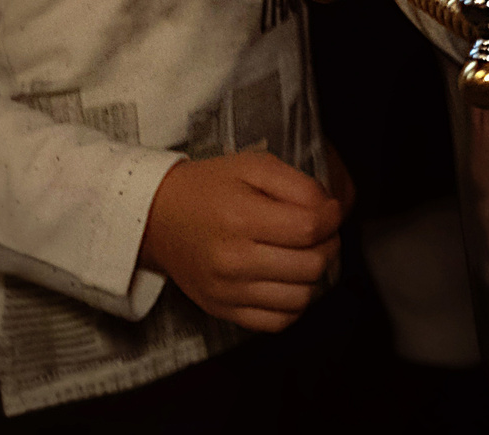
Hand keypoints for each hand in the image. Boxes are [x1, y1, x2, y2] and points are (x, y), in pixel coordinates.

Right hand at [139, 152, 344, 332]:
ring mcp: (226, 291)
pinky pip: (277, 321)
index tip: (328, 210)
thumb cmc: (208, 188)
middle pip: (312, 265)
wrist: (156, 217)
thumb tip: (329, 211)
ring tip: (303, 254)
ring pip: (301, 297)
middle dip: (328, 244)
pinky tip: (287, 280)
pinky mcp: (222, 309)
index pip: (311, 228)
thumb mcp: (254, 167)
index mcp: (241, 218)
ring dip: (313, 275)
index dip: (332, 217)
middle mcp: (233, 261)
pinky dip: (293, 303)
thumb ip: (299, 185)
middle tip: (318, 232)